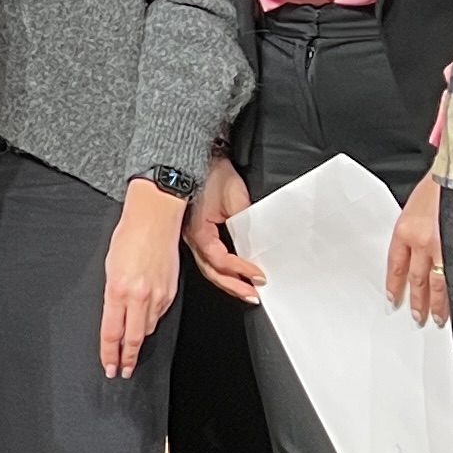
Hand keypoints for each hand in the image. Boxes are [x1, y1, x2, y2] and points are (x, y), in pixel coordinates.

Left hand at [102, 179, 185, 377]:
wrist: (155, 218)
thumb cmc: (128, 237)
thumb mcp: (110, 267)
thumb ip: (113, 295)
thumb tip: (115, 315)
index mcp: (117, 290)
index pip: (111, 333)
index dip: (109, 354)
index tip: (109, 367)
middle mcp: (138, 296)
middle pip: (132, 339)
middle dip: (126, 359)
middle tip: (123, 371)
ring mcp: (157, 295)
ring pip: (147, 328)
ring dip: (138, 339)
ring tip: (131, 348)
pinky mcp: (170, 292)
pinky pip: (158, 315)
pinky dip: (150, 320)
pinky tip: (145, 320)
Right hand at [184, 152, 262, 303]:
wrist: (196, 157)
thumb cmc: (212, 174)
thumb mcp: (234, 199)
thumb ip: (244, 224)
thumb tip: (255, 245)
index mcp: (199, 232)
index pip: (221, 261)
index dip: (241, 270)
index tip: (259, 275)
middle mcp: (193, 239)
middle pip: (213, 272)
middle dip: (234, 285)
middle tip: (253, 294)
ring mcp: (193, 237)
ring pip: (210, 268)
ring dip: (229, 281)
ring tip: (247, 290)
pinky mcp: (197, 232)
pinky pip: (209, 257)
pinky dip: (223, 268)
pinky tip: (234, 273)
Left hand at [385, 174, 448, 326]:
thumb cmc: (444, 180)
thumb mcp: (418, 202)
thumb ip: (416, 227)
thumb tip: (418, 249)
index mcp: (406, 228)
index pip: (395, 265)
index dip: (394, 286)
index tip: (393, 300)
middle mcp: (422, 241)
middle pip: (416, 279)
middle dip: (417, 301)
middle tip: (417, 318)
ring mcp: (445, 247)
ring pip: (438, 284)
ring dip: (436, 304)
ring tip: (436, 319)